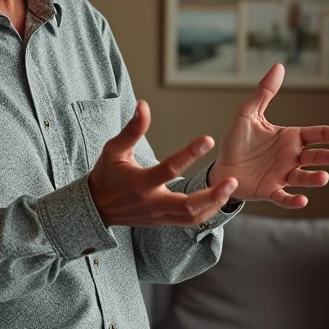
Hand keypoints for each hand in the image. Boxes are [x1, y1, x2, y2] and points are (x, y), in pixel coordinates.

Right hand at [89, 101, 237, 227]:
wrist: (96, 209)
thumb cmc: (106, 175)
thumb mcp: (114, 150)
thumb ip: (132, 129)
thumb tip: (143, 105)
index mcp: (140, 183)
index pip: (168, 168)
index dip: (189, 153)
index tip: (208, 139)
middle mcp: (152, 203)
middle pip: (187, 205)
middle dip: (212, 195)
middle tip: (232, 180)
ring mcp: (159, 216)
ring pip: (192, 218)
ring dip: (214, 204)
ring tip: (231, 188)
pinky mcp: (163, 223)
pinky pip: (190, 222)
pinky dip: (207, 212)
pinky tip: (220, 199)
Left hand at [210, 64, 328, 208]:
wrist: (221, 167)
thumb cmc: (237, 141)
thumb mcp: (248, 113)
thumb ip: (264, 92)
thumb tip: (279, 66)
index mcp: (290, 138)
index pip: (317, 134)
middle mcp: (291, 157)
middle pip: (315, 157)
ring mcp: (282, 175)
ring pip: (303, 178)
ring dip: (314, 179)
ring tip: (324, 177)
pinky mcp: (269, 191)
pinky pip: (283, 197)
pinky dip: (293, 200)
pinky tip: (303, 200)